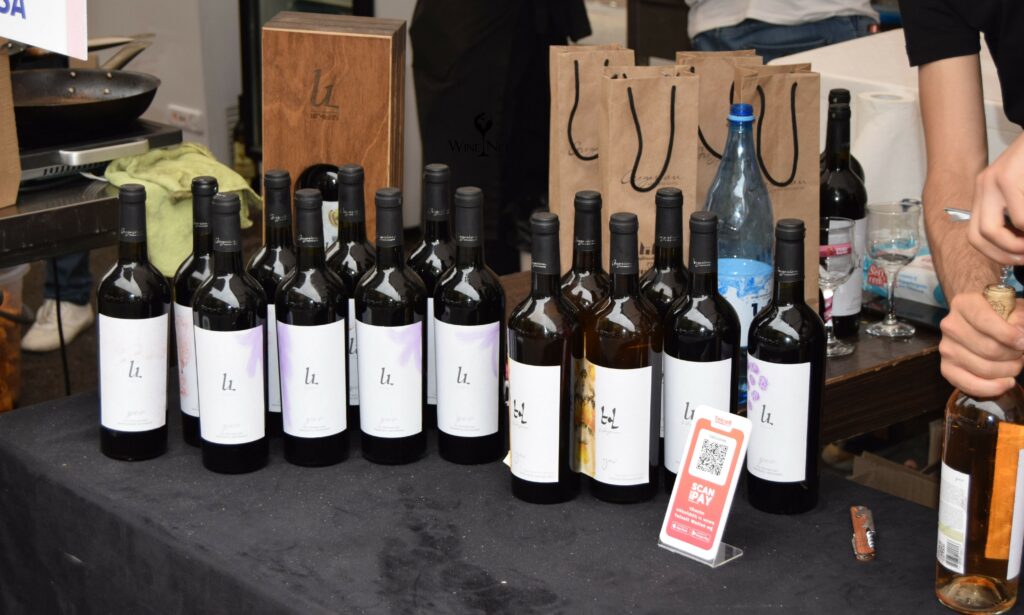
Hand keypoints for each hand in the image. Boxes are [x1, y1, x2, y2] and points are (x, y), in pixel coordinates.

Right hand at [939, 293, 1023, 396]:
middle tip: (1022, 353)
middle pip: (988, 349)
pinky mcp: (946, 368)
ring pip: (983, 369)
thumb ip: (1020, 320)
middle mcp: (950, 325)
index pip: (985, 322)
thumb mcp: (1014, 307)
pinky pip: (969, 385)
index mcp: (964, 304)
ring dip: (1008, 370)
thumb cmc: (999, 312)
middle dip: (1014, 356)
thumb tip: (1021, 339)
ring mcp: (945, 348)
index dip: (1009, 335)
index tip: (1023, 342)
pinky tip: (1006, 382)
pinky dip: (992, 388)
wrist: (977, 317)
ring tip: (1016, 363)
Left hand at [968, 134, 1023, 264]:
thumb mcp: (1022, 191)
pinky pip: (1020, 217)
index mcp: (986, 192)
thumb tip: (1019, 247)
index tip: (1019, 259)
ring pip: (993, 231)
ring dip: (1018, 246)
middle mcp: (984, 187)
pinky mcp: (1008, 176)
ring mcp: (993, 180)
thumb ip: (1016, 213)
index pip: (976, 235)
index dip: (996, 254)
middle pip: (976, 237)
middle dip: (1004, 254)